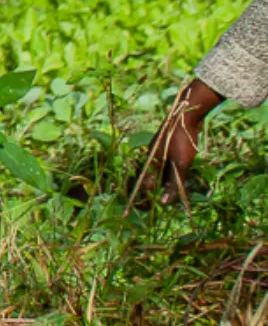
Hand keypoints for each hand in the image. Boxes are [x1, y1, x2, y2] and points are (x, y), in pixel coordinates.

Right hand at [135, 78, 228, 207]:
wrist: (184, 115)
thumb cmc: (181, 140)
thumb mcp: (181, 164)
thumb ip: (173, 184)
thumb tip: (164, 203)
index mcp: (149, 163)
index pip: (140, 186)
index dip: (141, 199)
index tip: (142, 210)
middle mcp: (148, 158)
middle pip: (141, 179)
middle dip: (142, 193)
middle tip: (146, 205)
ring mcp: (154, 152)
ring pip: (148, 172)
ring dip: (151, 184)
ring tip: (156, 195)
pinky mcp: (161, 148)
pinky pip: (156, 165)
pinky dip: (158, 175)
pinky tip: (165, 177)